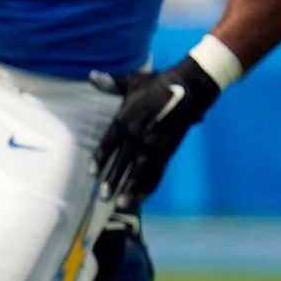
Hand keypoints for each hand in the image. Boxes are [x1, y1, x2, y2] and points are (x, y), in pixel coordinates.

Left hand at [89, 57, 221, 202]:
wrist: (188, 86)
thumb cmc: (157, 82)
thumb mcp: (131, 81)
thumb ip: (110, 84)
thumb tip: (93, 76)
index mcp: (125, 120)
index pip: (107, 144)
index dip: (99, 160)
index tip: (91, 174)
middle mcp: (138, 135)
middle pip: (122, 162)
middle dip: (112, 180)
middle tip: (103, 198)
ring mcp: (154, 144)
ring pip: (139, 170)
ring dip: (130, 188)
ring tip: (121, 203)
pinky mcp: (169, 148)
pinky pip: (158, 170)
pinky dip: (150, 184)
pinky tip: (143, 196)